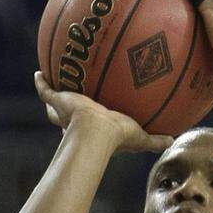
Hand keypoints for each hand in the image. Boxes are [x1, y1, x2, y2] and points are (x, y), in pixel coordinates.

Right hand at [34, 72, 172, 151]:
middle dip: (63, 106)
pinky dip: (41, 82)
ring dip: (52, 91)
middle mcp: (74, 119)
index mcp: (90, 128)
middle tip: (67, 96)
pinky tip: (38, 72)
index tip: (87, 113)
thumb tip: (174, 140)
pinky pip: (45, 90)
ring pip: (54, 100)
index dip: (86, 120)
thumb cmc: (116, 138)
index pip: (87, 124)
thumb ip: (154, 139)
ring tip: (50, 77)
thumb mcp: (139, 138)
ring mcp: (64, 109)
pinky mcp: (57, 100)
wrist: (95, 134)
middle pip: (64, 114)